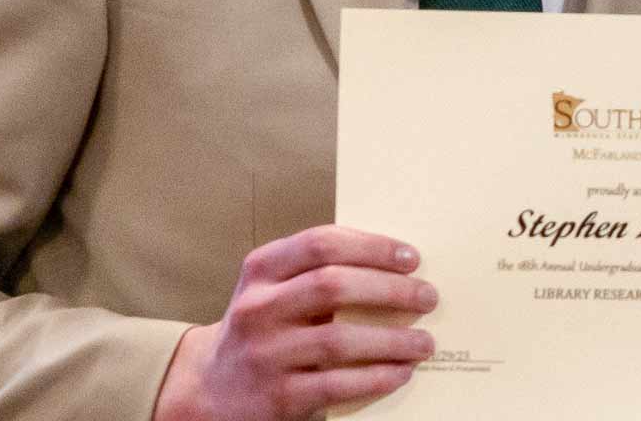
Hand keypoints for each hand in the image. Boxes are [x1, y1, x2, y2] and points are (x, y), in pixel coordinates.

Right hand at [152, 225, 436, 420]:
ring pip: (339, 340)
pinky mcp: (277, 397)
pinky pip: (336, 384)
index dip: (372, 246)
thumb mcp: (273, 289)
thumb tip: (398, 268)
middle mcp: (257, 308)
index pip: (321, 243)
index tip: (411, 257)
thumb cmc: (263, 328)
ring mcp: (265, 354)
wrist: (212, 389)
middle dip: (390, 289)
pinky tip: (401, 371)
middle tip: (428, 296)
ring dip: (392, 340)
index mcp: (261, 269)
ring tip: (424, 341)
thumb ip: (317, 272)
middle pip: (333, 285)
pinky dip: (376, 377)